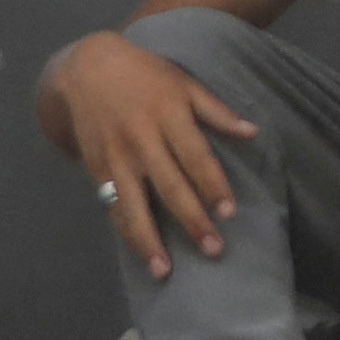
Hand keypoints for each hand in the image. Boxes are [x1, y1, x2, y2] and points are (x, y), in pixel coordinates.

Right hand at [36, 27, 256, 277]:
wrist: (86, 69)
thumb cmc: (145, 75)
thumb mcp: (183, 83)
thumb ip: (216, 111)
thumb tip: (253, 132)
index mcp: (168, 115)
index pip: (195, 156)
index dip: (213, 185)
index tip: (229, 212)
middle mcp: (141, 139)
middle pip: (169, 185)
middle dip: (191, 220)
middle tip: (213, 250)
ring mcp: (116, 157)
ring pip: (134, 204)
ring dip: (149, 240)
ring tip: (165, 270)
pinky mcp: (96, 169)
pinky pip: (112, 206)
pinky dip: (126, 231)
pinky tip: (140, 253)